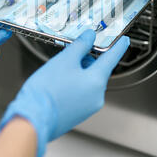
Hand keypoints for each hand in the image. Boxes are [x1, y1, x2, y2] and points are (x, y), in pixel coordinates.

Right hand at [0, 29, 129, 156]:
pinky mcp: (78, 114)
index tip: (124, 41)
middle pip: (97, 70)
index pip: (112, 58)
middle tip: (70, 54)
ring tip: (58, 72)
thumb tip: (90, 37)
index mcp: (97, 81)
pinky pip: (80, 94)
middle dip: (85, 60)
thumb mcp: (64, 60)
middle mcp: (97, 96)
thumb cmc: (47, 92)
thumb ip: (80, 46)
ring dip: (77, 73)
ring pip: (87, 82)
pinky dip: (73, 85)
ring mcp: (88, 107)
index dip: (118, 46)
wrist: (33, 119)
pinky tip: (58, 84)